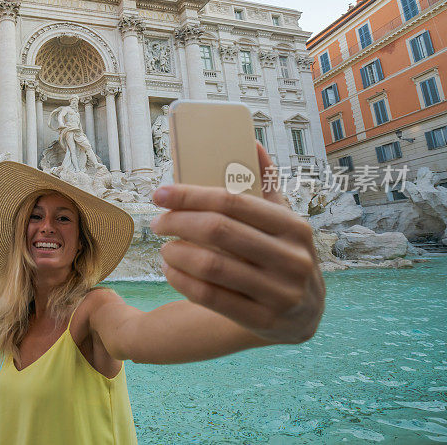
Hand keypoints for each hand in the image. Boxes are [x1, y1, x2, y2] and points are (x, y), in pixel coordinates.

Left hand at [150, 142, 324, 343]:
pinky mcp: (264, 322)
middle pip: (218, 230)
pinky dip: (182, 281)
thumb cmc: (283, 255)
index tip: (160, 193)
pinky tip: (170, 270)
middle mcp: (291, 259)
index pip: (232, 201)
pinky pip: (210, 297)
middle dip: (178, 222)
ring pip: (212, 265)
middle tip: (157, 222)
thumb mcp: (283, 221)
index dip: (190, 195)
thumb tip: (250, 142)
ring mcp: (280, 293)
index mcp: (293, 226)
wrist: (306, 315)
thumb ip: (266, 184)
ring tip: (164, 248)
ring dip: (176, 253)